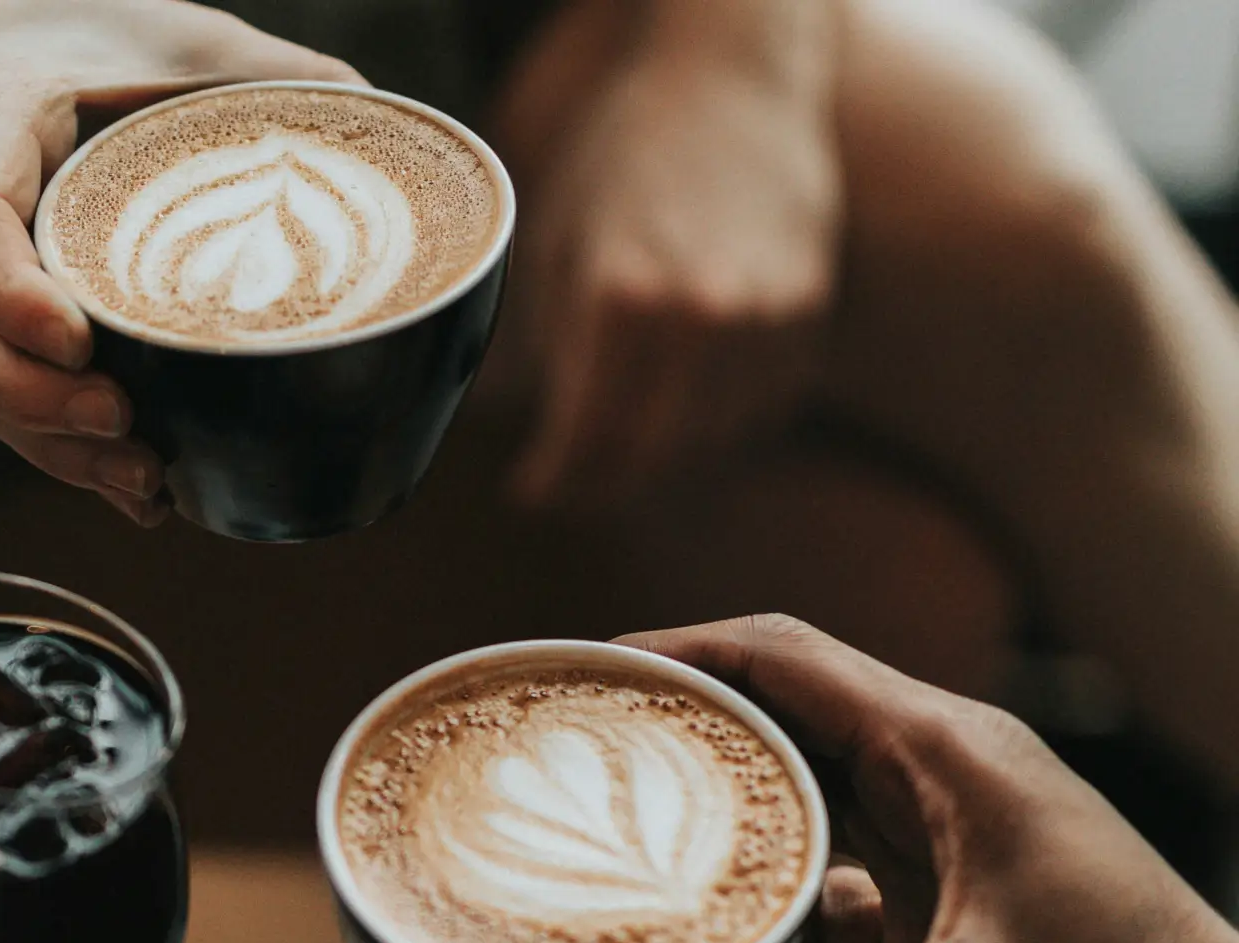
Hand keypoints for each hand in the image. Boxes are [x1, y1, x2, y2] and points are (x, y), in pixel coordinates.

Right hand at [0, 0, 362, 524]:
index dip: (12, 294)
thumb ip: (279, 83)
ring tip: (148, 479)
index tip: (82, 341)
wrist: (24, 39)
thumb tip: (387, 148)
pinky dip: (67, 458)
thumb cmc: (114, 42)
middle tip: (126, 422)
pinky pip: (4, 406)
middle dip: (30, 399)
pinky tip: (142, 494)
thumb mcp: (195, 42)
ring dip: (51, 447)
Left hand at [491, 0, 839, 505]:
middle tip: (571, 487)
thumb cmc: (625, 153)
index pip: (587, 436)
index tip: (529, 492)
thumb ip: (539, 338)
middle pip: (650, 456)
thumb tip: (502, 419)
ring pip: (711, 443)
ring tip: (622, 454)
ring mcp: (767, 317)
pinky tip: (685, 415)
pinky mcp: (810, 314)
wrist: (733, 81)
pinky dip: (722, 428)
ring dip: (662, 463)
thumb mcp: (556, 236)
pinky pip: (763, 410)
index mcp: (622, 295)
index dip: (553, 479)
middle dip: (602, 483)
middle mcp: (701, 315)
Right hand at [607, 616, 1238, 942]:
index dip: (682, 648)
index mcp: (943, 750)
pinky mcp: (946, 866)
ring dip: (723, 780)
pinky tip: (720, 905)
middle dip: (683, 709)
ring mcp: (944, 810)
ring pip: (805, 765)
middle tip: (583, 735)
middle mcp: (938, 758)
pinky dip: (772, 856)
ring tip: (624, 802)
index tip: (593, 667)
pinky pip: (836, 837)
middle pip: (782, 695)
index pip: (785, 653)